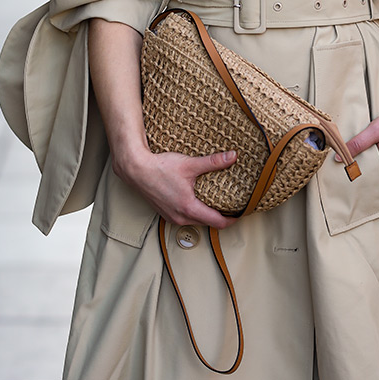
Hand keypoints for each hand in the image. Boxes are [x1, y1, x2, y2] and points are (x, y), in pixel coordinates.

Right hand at [114, 146, 238, 229]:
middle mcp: (180, 217)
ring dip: (207, 215)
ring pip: (196, 221)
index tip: (242, 213)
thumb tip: (232, 157)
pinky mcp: (165, 213)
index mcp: (189, 208)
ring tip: (218, 203)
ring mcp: (171, 217)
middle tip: (233, 206)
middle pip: (208, 223)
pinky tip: (198, 200)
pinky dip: (194, 212)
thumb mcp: (190, 164)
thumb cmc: (160, 168)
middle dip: (221, 217)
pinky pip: (185, 217)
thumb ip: (213, 162)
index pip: (217, 222)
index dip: (232, 219)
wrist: (136, 170)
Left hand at [346, 110, 378, 195]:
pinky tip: (372, 195)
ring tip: (353, 192)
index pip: (360, 179)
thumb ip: (358, 143)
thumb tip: (339, 157)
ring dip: (367, 191)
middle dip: (356, 187)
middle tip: (342, 188)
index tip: (337, 182)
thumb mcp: (376, 129)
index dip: (348, 182)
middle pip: (369, 186)